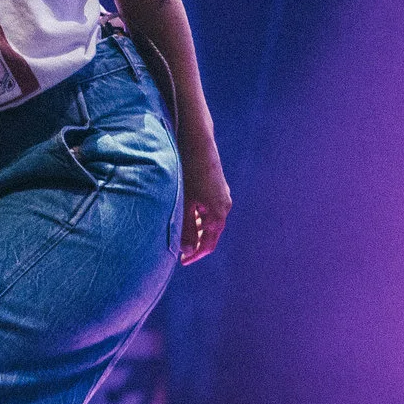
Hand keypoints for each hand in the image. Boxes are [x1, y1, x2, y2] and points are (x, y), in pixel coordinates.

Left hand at [179, 140, 231, 263]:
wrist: (198, 142)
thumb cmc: (190, 171)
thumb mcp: (185, 202)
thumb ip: (185, 227)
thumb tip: (187, 250)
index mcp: (218, 213)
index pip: (208, 243)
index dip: (196, 254)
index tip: (183, 261)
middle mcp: (224, 205)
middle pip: (210, 232)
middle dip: (195, 242)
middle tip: (179, 250)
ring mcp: (222, 194)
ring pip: (209, 219)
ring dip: (196, 229)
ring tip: (180, 234)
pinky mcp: (217, 186)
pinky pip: (209, 208)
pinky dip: (198, 216)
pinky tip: (186, 213)